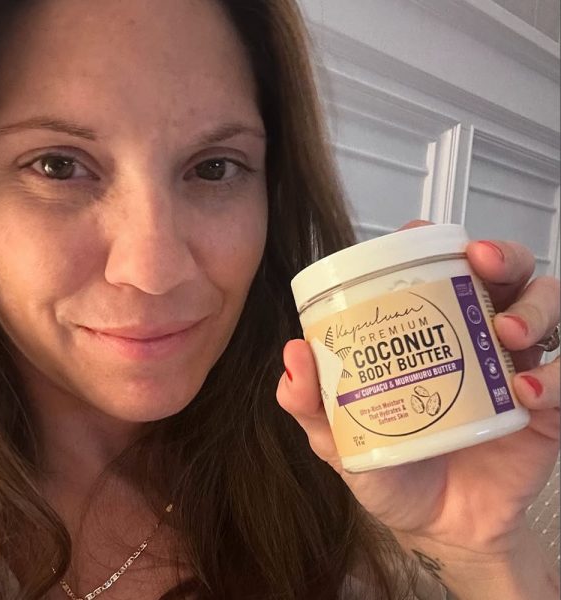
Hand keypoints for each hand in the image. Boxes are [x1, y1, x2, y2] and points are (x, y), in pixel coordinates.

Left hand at [276, 222, 559, 559]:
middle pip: (502, 273)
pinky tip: (527, 391)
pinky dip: (557, 375)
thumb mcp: (341, 439)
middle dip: (500, 256)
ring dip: (534, 307)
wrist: (438, 529)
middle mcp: (474, 339)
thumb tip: (294, 354)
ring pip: (546, 306)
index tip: (420, 235)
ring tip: (508, 334)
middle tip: (480, 263)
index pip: (438, 271)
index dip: (435, 244)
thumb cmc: (391, 470)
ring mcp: (512, 367)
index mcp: (427, 335)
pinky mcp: (546, 408)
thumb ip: (313, 403)